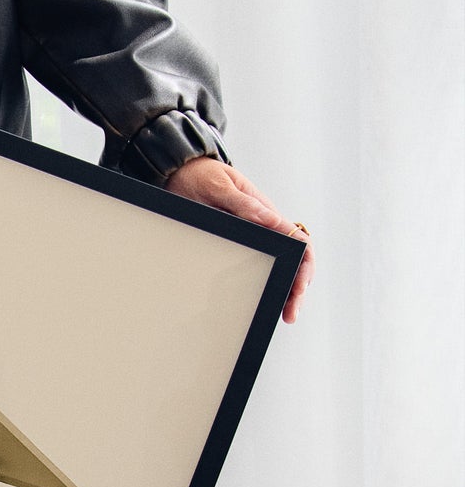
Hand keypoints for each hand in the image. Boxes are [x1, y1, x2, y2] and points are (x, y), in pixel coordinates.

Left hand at [165, 156, 314, 324]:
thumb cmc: (202, 176)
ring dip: (285, 289)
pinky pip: (259, 265)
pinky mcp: (240, 243)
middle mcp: (266, 226)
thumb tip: (273, 221)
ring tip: (285, 314)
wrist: (182, 172)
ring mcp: (254, 236)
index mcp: (267, 212)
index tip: (299, 287)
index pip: (299, 242)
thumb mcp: (221, 187)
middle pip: (294, 259)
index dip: (303, 266)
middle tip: (291, 314)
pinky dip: (267, 284)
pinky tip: (267, 302)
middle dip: (297, 287)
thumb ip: (245, 205)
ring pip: (279, 266)